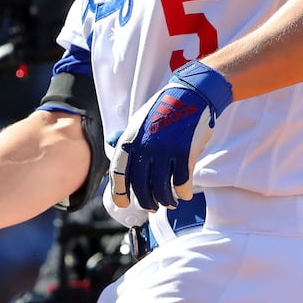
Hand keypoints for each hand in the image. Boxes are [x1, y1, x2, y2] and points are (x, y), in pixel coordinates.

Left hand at [110, 61, 231, 210]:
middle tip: (152, 206)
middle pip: (140, 185)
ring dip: (165, 200)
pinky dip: (183, 192)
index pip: (119, 172)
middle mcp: (145, 147)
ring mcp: (165, 151)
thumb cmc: (164, 110)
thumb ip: (128, 140)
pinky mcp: (184, 153)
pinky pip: (182, 182)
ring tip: (169, 203)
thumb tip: (112, 151)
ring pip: (161, 188)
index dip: (119, 192)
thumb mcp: (139, 121)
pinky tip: (184, 194)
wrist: (190, 95)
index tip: (123, 204)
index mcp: (131, 139)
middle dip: (146, 201)